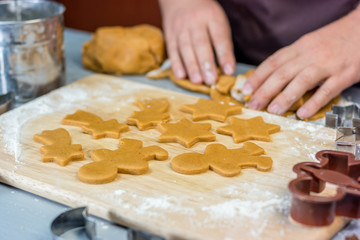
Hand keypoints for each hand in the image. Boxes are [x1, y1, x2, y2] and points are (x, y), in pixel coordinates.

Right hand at [158, 0, 234, 84]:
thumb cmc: (205, 17)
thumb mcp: (218, 22)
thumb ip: (222, 44)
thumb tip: (226, 70)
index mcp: (212, 18)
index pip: (219, 37)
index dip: (225, 55)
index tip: (229, 71)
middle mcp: (195, 22)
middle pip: (201, 44)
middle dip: (206, 64)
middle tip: (211, 80)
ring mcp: (180, 29)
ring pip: (186, 49)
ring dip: (192, 67)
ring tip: (198, 81)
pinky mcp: (169, 35)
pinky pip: (172, 51)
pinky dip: (176, 64)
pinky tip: (181, 76)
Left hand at [243, 6, 359, 118]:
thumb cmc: (334, 39)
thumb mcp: (309, 43)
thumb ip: (292, 59)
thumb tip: (271, 77)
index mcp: (300, 47)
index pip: (273, 62)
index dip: (257, 77)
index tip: (245, 90)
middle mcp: (310, 55)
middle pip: (283, 73)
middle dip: (265, 90)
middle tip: (252, 105)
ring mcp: (328, 64)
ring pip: (302, 81)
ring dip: (285, 97)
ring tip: (272, 111)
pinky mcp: (345, 74)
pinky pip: (327, 90)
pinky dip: (314, 103)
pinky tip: (303, 114)